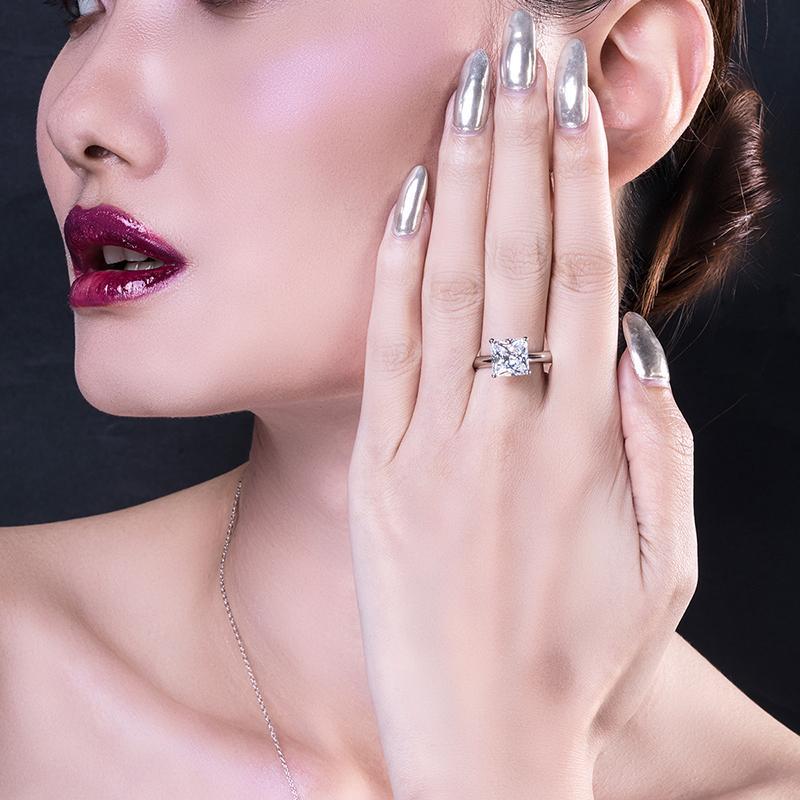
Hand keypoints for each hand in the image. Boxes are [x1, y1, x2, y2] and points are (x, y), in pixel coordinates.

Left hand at [347, 31, 696, 799]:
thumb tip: (634, 340)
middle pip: (515, 256)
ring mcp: (434, 445)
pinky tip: (406, 202)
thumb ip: (658, 443)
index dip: (576, 177)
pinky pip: (387, 352)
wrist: (482, 736)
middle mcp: (510, 425)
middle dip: (518, 144)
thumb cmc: (582, 654)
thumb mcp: (666, 560)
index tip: (569, 101)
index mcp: (587, 438)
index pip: (581, 273)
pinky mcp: (378, 472)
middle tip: (516, 55)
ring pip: (450, 285)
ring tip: (466, 96)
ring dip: (460, 182)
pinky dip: (396, 272)